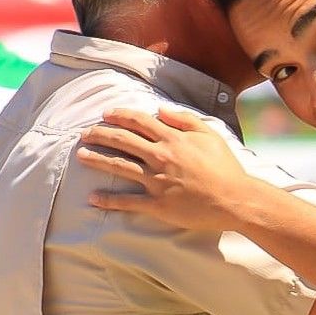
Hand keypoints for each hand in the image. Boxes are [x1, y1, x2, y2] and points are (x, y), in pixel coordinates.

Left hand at [75, 106, 253, 230]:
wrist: (235, 199)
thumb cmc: (226, 167)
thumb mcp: (209, 135)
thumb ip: (184, 119)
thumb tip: (160, 109)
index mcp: (172, 139)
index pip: (138, 121)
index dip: (119, 115)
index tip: (105, 114)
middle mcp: (161, 157)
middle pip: (122, 140)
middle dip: (100, 134)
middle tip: (84, 134)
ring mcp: (157, 181)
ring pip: (119, 166)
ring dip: (97, 159)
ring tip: (80, 156)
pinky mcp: (157, 205)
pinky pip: (128, 202)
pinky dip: (108, 200)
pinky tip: (92, 199)